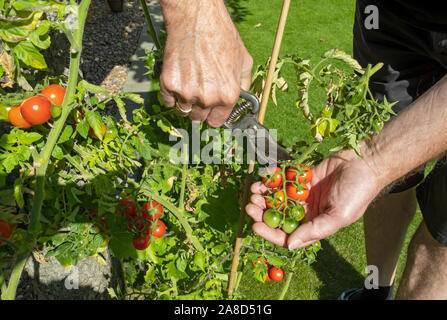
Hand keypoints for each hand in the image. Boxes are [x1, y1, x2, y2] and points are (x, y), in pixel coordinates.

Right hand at [159, 0, 252, 126]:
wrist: (196, 19)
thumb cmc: (222, 37)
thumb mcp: (244, 61)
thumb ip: (244, 85)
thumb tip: (243, 100)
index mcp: (227, 96)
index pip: (216, 122)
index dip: (214, 115)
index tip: (211, 110)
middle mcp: (207, 98)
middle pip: (198, 118)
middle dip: (199, 108)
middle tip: (199, 91)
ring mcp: (186, 92)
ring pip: (183, 111)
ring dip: (185, 102)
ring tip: (189, 83)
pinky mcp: (168, 84)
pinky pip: (167, 102)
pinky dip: (171, 95)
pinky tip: (178, 80)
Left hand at [246, 150, 383, 248]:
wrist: (366, 162)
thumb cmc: (358, 191)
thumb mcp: (339, 216)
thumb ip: (315, 230)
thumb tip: (291, 245)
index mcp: (314, 225)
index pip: (287, 235)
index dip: (269, 233)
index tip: (254, 226)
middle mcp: (307, 211)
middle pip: (278, 216)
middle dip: (261, 213)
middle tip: (250, 205)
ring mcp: (303, 194)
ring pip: (277, 198)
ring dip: (264, 195)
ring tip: (254, 190)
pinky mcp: (302, 177)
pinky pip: (283, 180)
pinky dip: (272, 179)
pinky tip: (264, 177)